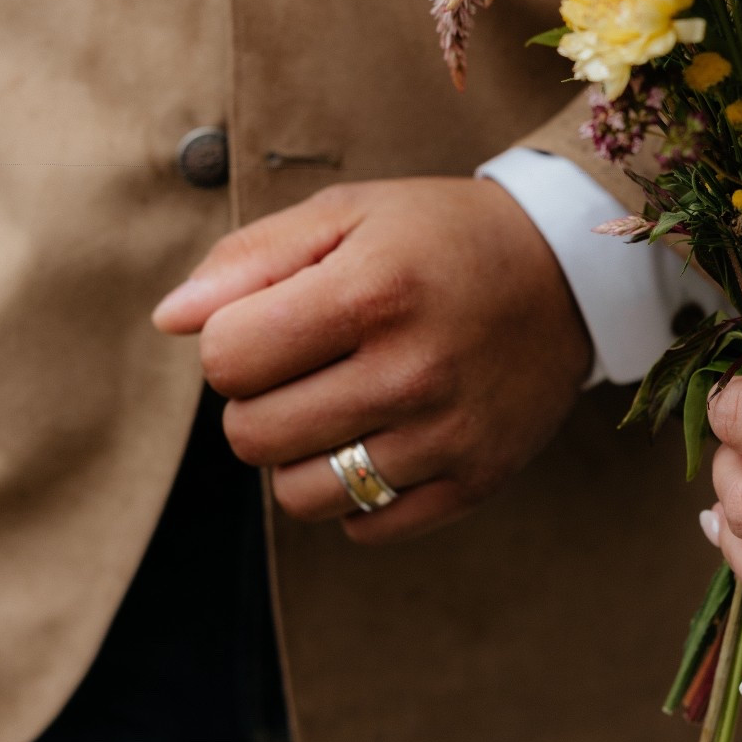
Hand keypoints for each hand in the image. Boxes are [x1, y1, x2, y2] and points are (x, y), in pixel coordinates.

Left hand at [153, 178, 591, 543]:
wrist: (570, 273)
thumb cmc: (440, 236)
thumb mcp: (348, 214)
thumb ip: (250, 258)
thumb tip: (171, 321)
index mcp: (372, 292)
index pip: (225, 360)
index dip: (230, 342)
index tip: (270, 322)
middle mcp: (411, 371)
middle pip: (253, 436)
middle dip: (257, 402)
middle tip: (302, 368)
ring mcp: (447, 435)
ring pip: (301, 495)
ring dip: (299, 457)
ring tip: (335, 410)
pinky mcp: (475, 480)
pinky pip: (365, 527)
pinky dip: (354, 495)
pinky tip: (379, 441)